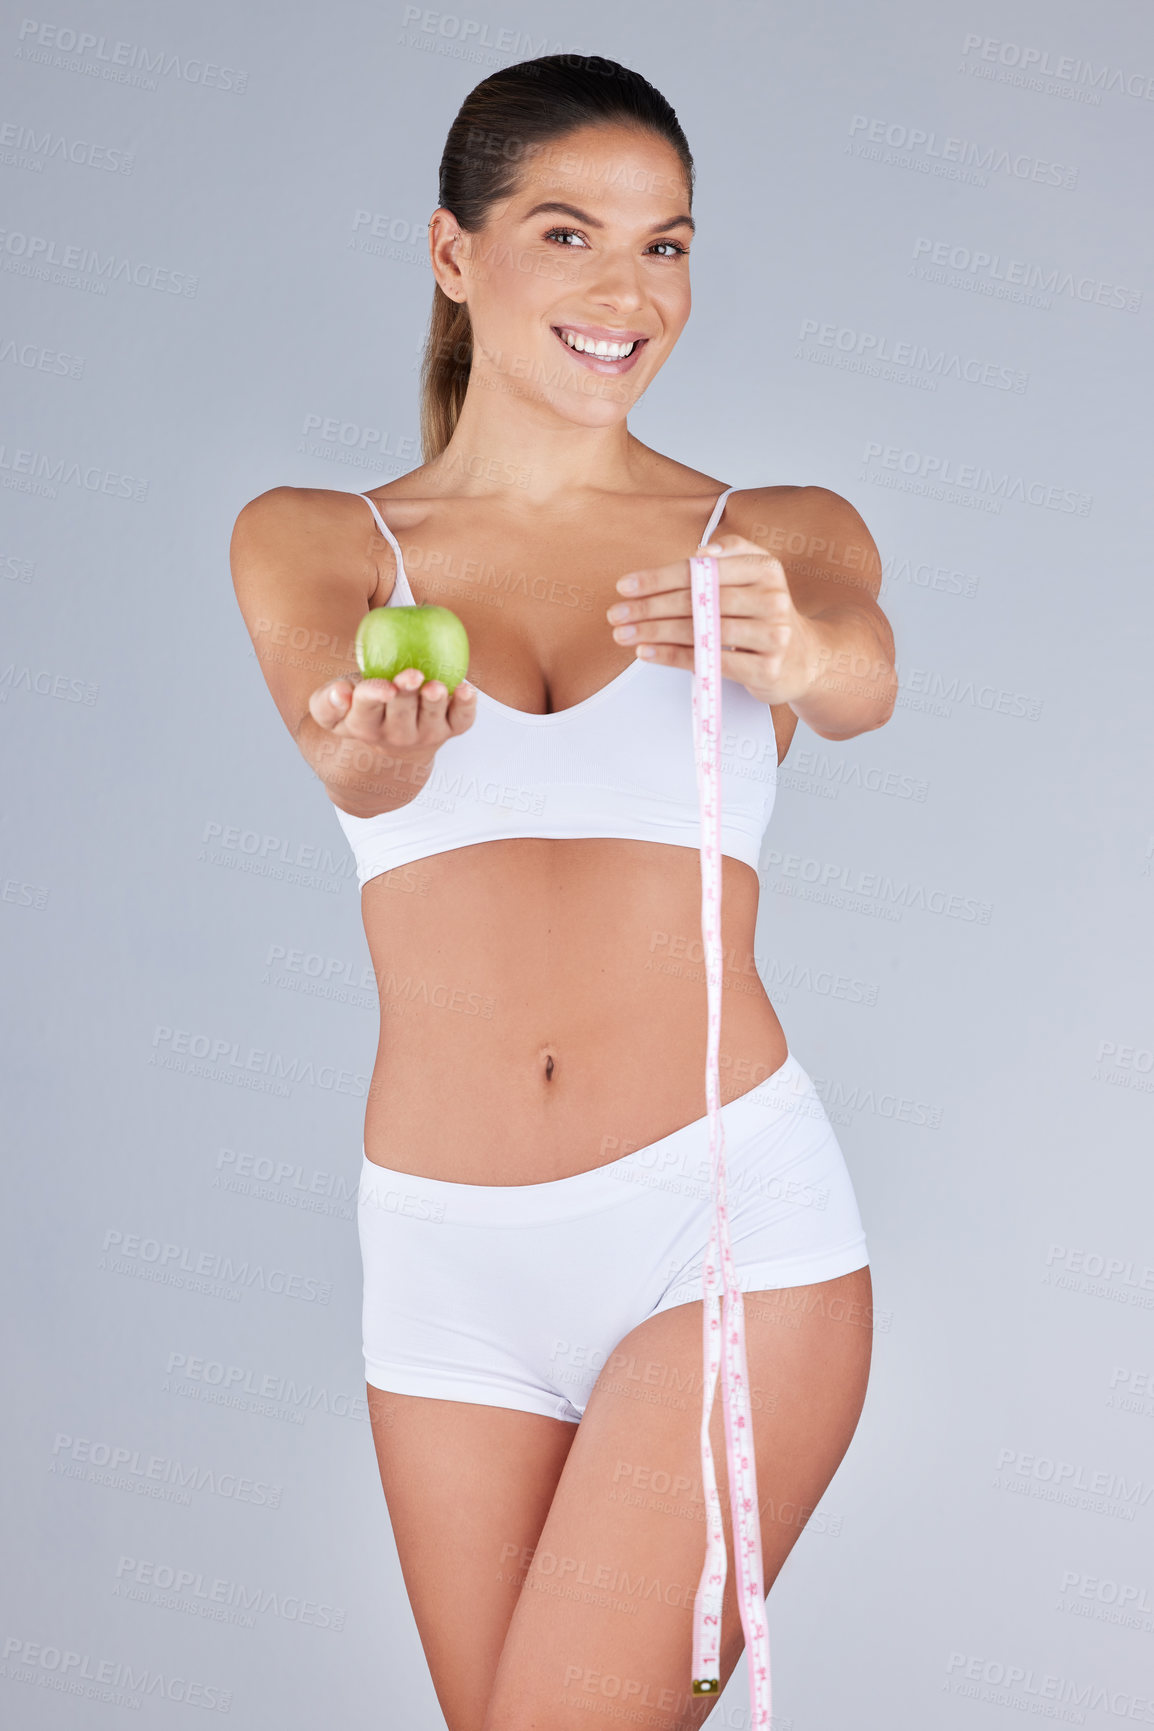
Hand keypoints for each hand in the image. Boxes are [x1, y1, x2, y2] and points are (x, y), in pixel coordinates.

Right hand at [307, 666, 476, 754]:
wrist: (391, 741)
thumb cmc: (361, 710)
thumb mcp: (331, 707)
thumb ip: (327, 701)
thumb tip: (340, 693)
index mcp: (363, 725)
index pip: (366, 710)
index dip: (374, 697)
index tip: (383, 687)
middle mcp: (395, 735)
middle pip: (401, 715)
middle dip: (407, 695)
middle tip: (412, 675)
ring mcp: (424, 734)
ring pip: (431, 719)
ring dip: (436, 702)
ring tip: (436, 686)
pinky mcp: (449, 729)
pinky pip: (461, 720)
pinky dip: (466, 707)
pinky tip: (467, 690)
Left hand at [606, 532, 818, 705]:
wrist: (807, 659)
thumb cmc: (765, 616)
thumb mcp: (756, 576)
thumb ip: (731, 555)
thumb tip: (698, 554)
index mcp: (765, 568)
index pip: (702, 571)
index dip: (659, 578)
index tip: (625, 586)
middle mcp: (772, 598)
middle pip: (698, 601)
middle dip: (649, 607)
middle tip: (616, 614)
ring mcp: (771, 635)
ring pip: (700, 631)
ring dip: (655, 633)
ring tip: (624, 635)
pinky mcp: (765, 668)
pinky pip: (709, 660)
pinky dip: (673, 657)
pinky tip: (647, 653)